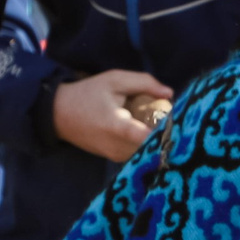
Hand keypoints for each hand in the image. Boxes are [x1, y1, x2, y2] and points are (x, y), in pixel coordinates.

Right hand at [52, 69, 175, 161]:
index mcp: (117, 126)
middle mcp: (117, 146)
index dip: (167, 131)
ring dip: (157, 139)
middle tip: (175, 118)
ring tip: (161, 122)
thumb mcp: (115, 80)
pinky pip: (138, 153)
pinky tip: (148, 129)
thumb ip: (144, 83)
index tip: (180, 122)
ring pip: (147, 151)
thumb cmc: (88, 94)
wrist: (59, 114)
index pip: (147, 137)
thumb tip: (170, 93)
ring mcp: (116, 156)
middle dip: (166, 133)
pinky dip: (146, 143)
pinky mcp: (115, 159)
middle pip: (153, 145)